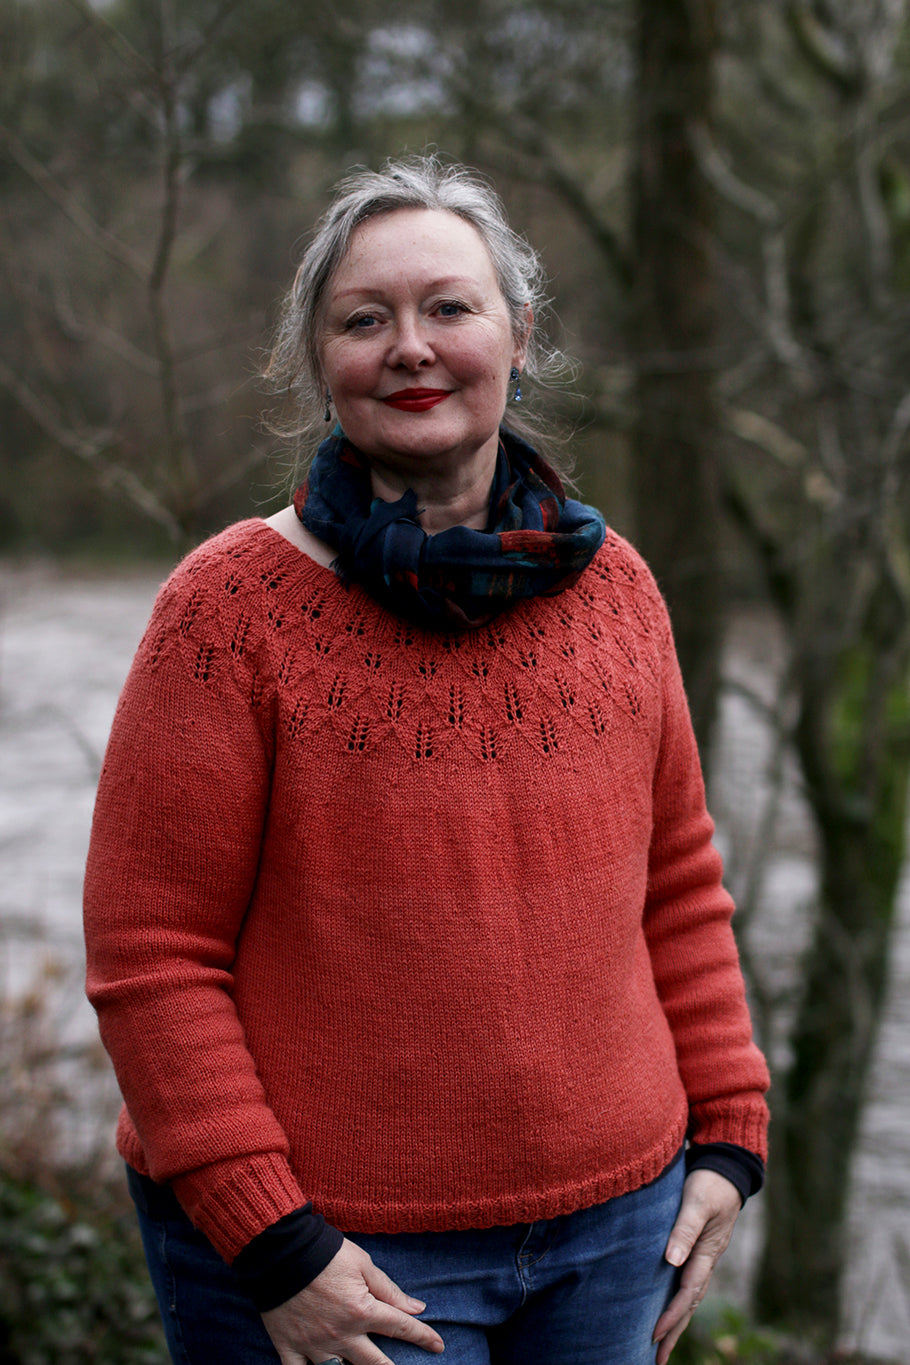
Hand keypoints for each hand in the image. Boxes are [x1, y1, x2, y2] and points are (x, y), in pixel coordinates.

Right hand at [260, 1238, 444, 1364]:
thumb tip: (417, 1308)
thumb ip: (389, 1290)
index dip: (423, 1337)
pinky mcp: (290, 1347)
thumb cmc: (325, 1252)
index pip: (400, 1328)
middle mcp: (342, 1335)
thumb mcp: (362, 1264)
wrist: (280, 1251)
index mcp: (362, 1311)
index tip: (438, 1346)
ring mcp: (315, 1345)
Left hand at [652, 1169, 741, 1364]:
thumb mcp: (697, 1202)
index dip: (671, 1315)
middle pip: (689, 1305)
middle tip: (656, 1360)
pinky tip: (666, 1311)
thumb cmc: (709, 1184)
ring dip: (676, 1323)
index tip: (654, 1335)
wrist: (725, 1170)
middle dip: (674, 1332)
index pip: (687, 1293)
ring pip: (689, 1298)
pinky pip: (686, 1285)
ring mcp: (703, 1258)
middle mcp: (706, 1261)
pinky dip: (677, 1304)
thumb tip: (671, 1261)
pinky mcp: (697, 1251)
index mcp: (706, 1253)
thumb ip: (684, 1229)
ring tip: (660, 1348)